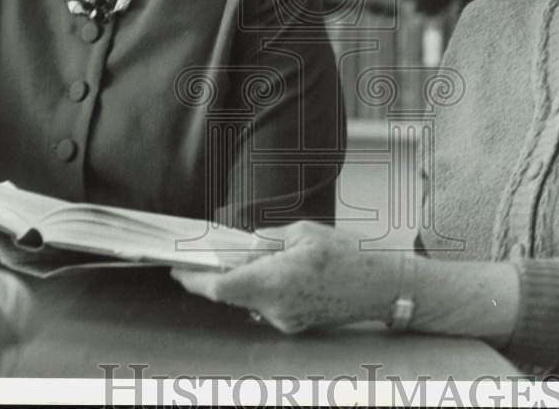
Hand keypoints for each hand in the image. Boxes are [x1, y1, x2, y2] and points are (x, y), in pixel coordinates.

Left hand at [171, 221, 399, 333]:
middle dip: (220, 275)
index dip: (194, 279)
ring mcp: (284, 320)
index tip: (178, 269)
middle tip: (215, 254)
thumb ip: (266, 240)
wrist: (380, 286)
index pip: (219, 288)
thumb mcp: (303, 232)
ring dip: (246, 280)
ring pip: (249, 299)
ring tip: (264, 257)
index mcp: (273, 281)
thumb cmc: (347, 255)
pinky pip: (267, 306)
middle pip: (231, 294)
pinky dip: (264, 289)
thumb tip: (242, 245)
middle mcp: (274, 307)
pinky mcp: (294, 325)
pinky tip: (283, 271)